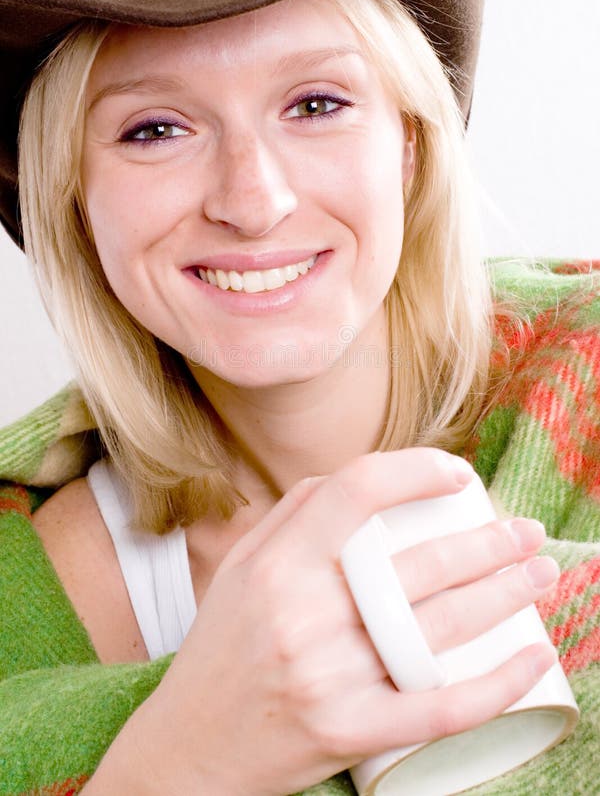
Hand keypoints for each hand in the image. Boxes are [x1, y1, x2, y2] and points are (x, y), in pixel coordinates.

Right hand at [91, 448, 557, 795]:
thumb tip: (360, 482)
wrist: (186, 750)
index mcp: (275, 564)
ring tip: (542, 573)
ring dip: (505, 595)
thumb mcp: (238, 569)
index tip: (457, 473)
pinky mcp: (348, 732)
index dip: (415, 471)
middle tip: (528, 532)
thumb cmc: (218, 651)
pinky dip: (495, 684)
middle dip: (489, 542)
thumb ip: (293, 515)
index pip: (357, 491)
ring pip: (439, 626)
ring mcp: (328, 676)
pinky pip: (438, 707)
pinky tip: (532, 659)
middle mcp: (302, 614)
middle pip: (418, 563)